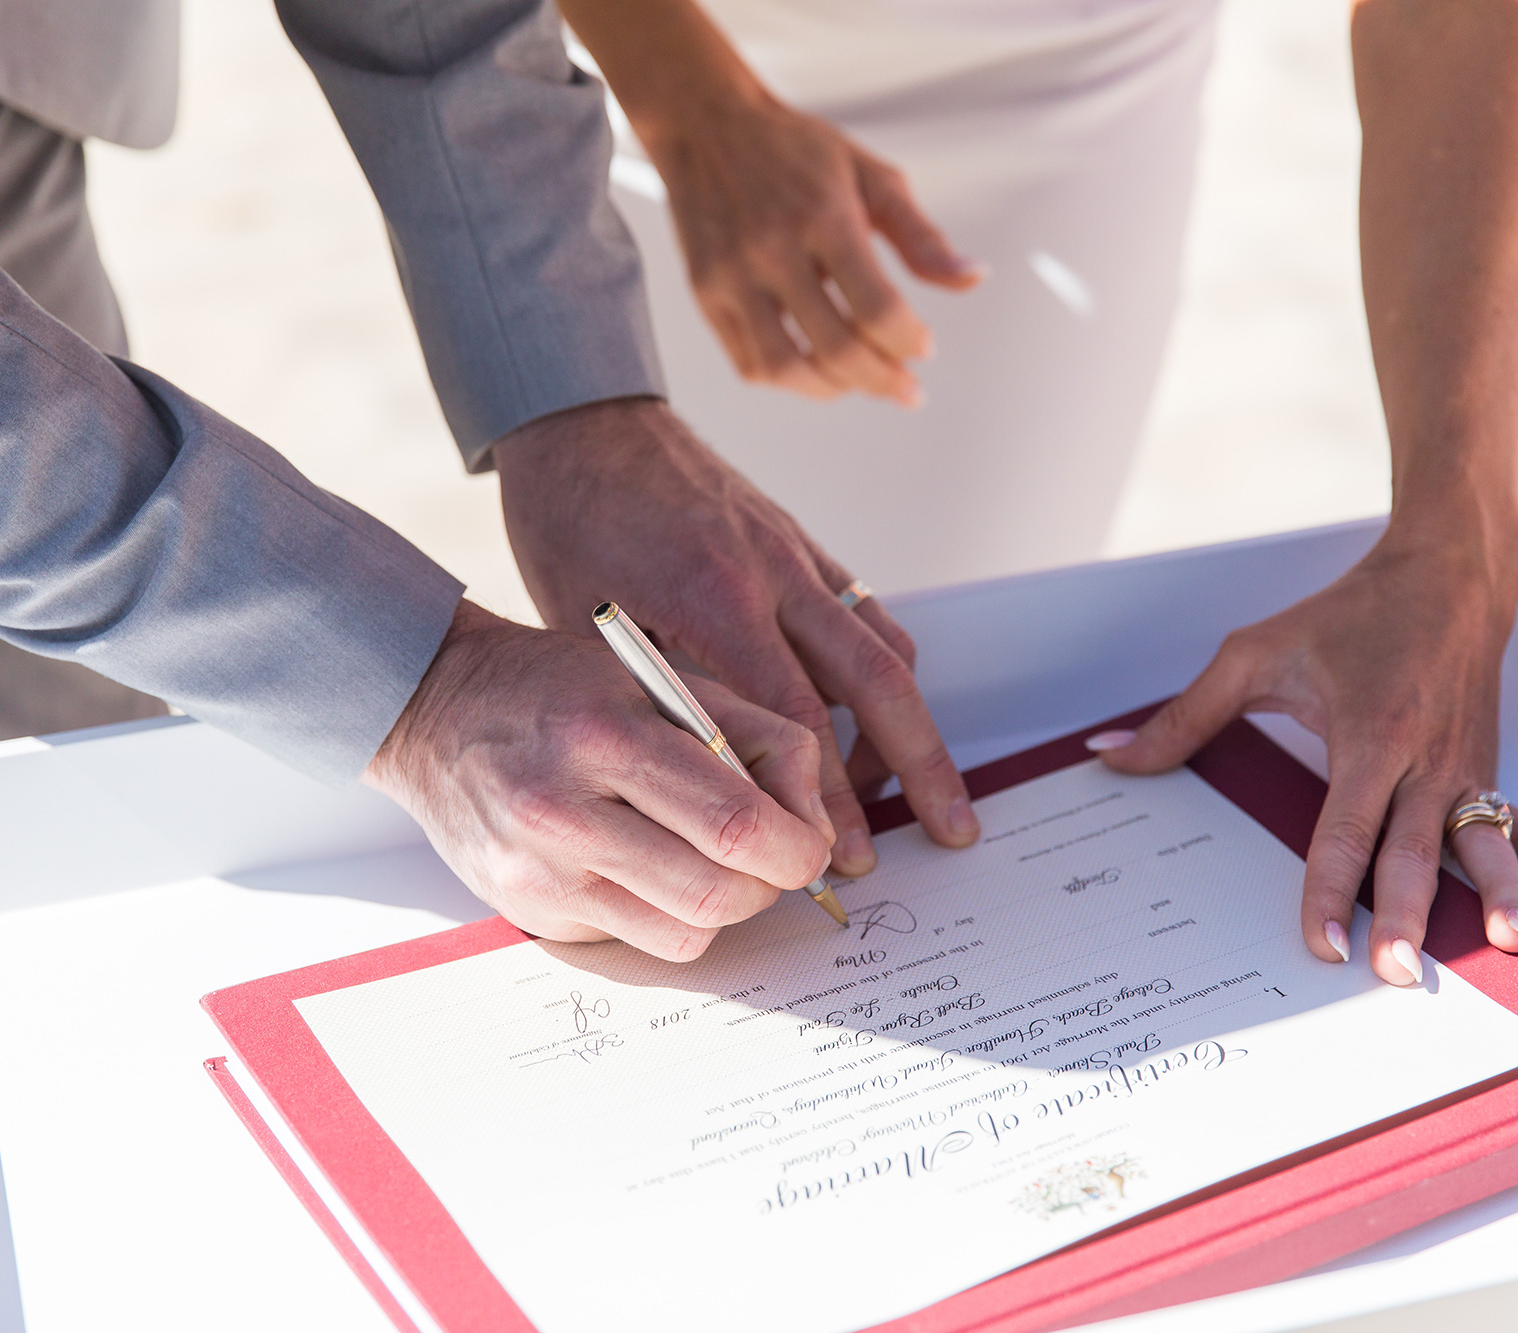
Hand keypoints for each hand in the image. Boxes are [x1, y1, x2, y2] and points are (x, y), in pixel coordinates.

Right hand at [364, 601, 833, 960]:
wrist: (436, 707)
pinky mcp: (525, 912)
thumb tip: (814, 826)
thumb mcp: (664, 679)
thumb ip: (755, 739)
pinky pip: (633, 940)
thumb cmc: (563, 688)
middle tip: (766, 858)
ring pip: (683, 935)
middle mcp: (564, 811)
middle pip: (716, 896)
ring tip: (704, 859)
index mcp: (608, 736)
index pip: (735, 824)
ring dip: (718, 907)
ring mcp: (539, 873)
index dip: (797, 849)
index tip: (808, 846)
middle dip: (765, 885)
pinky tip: (637, 864)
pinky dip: (659, 913)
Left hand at [494, 397, 978, 876]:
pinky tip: (872, 719)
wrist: (585, 420)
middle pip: (878, 683)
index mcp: (715, 597)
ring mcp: (797, 552)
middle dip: (920, 766)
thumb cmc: (568, 523)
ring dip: (911, 724)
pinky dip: (883, 671)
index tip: (843, 856)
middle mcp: (774, 572)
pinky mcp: (802, 540)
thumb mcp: (590, 626)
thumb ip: (659, 697)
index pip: (798, 719)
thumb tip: (712, 787)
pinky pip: (865, 612)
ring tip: (912, 791)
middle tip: (949, 830)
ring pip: (885, 647)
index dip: (828, 796)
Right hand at [638, 87, 979, 404]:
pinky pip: (748, 362)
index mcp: (824, 216)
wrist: (705, 125)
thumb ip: (921, 236)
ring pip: (785, 368)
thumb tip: (971, 279)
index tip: (922, 348)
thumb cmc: (795, 151)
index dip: (909, 342)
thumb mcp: (871, 176)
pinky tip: (813, 367)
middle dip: (881, 380)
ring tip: (857, 382)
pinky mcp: (704, 293)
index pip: (877, 309)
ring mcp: (732, 275)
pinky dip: (788, 378)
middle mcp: (773, 249)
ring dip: (832, 389)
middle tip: (903, 388)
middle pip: (835, 349)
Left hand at [1095, 535, 1517, 986]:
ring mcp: (1469, 768)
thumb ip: (1185, 717)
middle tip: (1400, 975)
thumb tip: (1112, 757)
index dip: (1330, 888)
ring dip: (1500, 898)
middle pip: (1415, 850)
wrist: (1449, 571)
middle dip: (1411, 916)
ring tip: (1512, 949)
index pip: (1344, 827)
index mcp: (1370, 733)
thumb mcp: (1254, 654)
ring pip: (1486, 843)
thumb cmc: (1349, 614)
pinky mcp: (1491, 773)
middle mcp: (1427, 757)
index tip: (1321, 942)